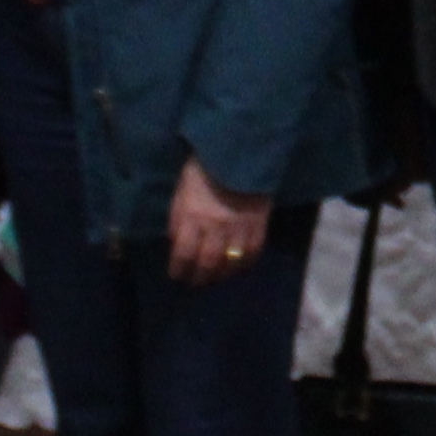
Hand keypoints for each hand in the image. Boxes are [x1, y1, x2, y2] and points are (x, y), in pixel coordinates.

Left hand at [168, 164, 278, 289]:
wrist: (239, 152)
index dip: (179, 269)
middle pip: (207, 263)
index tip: (177, 276)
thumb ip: (178, 218)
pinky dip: (245, 263)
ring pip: (230, 262)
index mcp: (192, 215)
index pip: (183, 253)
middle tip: (196, 283)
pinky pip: (252, 252)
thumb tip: (176, 242)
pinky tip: (239, 265)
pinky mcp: (258, 224)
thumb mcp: (181, 191)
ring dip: (221, 274)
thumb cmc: (203, 170)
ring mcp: (239, 227)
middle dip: (200, 278)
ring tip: (216, 278)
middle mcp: (214, 226)